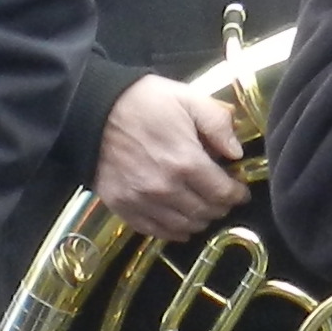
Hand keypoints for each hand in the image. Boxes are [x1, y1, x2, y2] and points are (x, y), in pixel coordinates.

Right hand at [94, 74, 245, 240]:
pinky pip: (155, 231)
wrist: (92, 111)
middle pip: (206, 213)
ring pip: (184, 226)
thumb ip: (218, 124)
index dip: (237, 194)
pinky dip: (173, 231)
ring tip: (201, 208)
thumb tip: (236, 153)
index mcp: (186, 162)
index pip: (223, 194)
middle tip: (221, 198)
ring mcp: (143, 201)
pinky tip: (179, 224)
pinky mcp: (123, 207)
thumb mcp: (188, 99)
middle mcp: (166, 189)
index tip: (239, 191)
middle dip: (220, 207)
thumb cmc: (143, 102)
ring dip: (198, 220)